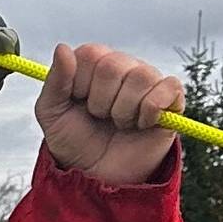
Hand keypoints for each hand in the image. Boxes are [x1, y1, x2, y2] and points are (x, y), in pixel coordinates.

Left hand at [36, 43, 181, 184]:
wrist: (99, 174)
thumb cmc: (75, 140)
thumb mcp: (51, 113)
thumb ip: (55, 81)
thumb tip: (62, 48)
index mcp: (93, 63)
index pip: (90, 54)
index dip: (80, 85)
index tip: (77, 103)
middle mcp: (123, 65)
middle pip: (113, 66)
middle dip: (100, 102)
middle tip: (100, 117)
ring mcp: (148, 80)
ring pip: (141, 77)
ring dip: (124, 110)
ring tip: (120, 123)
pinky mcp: (171, 98)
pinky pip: (168, 88)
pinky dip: (150, 112)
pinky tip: (142, 124)